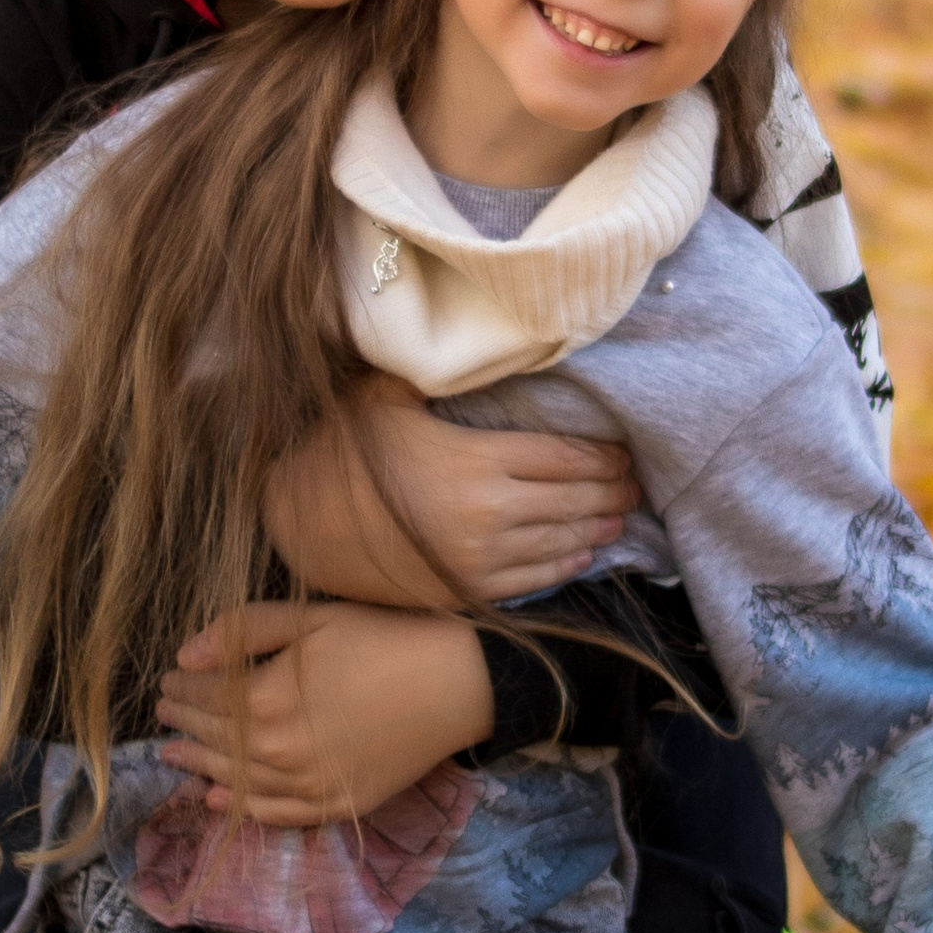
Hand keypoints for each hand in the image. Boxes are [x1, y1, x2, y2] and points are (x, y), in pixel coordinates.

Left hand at [156, 601, 496, 823]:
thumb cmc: (384, 638)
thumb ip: (243, 631)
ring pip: (234, 782)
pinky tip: (216, 799)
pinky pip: (275, 814)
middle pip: (213, 741)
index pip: (203, 698)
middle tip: (164, 714)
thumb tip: (185, 656)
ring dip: (197, 767)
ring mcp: (307, 785)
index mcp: (264, 700)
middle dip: (182, 725)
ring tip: (173, 756)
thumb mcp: (310, 617)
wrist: (457, 683)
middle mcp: (277, 751)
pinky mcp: (335, 805)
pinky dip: (240, 809)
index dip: (179, 689)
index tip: (167, 680)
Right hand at [265, 377, 636, 608]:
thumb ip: (432, 374)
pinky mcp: (467, 592)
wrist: (297, 530)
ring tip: (619, 517)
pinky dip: (565, 566)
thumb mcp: (382, 399)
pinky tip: (581, 554)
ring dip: (597, 529)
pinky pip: (534, 580)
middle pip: (574, 501)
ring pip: (562, 543)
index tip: (623, 452)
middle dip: (610, 492)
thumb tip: (468, 340)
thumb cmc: (338, 456)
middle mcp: (488, 516)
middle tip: (635, 484)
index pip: (564, 458)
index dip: (602, 457)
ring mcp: (480, 560)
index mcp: (476, 462)